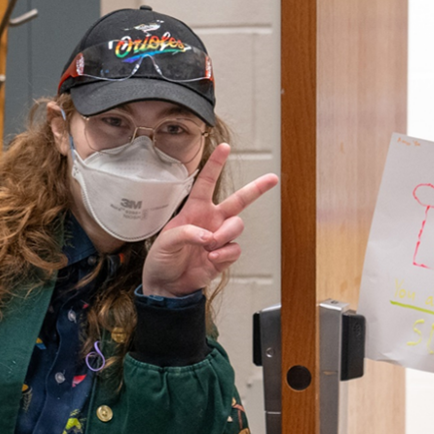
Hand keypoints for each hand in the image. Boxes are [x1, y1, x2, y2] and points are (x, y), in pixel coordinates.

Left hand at [142, 143, 278, 297]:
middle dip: (257, 188)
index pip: (206, 183)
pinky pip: (235, 249)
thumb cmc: (162, 260)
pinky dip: (224, 254)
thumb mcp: (165, 242)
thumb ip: (186, 234)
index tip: (224, 147)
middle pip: (239, 201)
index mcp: (194, 210)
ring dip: (225, 235)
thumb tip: (209, 236)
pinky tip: (211, 259)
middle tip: (272, 178)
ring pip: (237, 226)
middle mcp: (211, 220)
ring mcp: (219, 238)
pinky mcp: (224, 256)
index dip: (215, 164)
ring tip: (209, 246)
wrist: (167, 286)